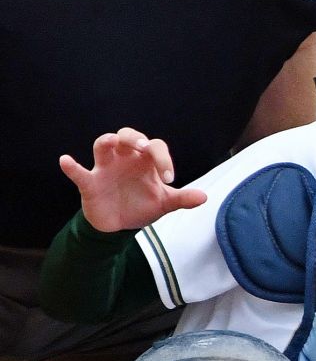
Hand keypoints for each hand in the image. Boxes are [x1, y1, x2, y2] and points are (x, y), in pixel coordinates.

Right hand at [59, 128, 206, 231]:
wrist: (121, 224)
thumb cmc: (142, 205)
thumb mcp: (165, 203)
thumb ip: (182, 199)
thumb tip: (204, 197)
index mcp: (145, 161)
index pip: (155, 147)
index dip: (163, 158)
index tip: (169, 179)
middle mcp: (125, 159)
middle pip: (128, 136)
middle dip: (135, 138)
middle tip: (144, 149)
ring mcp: (106, 168)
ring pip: (103, 145)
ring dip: (108, 142)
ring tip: (113, 142)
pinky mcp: (90, 182)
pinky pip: (79, 172)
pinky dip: (72, 166)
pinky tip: (66, 160)